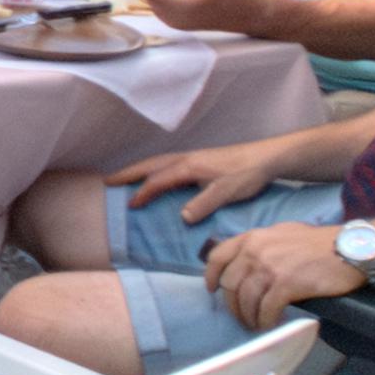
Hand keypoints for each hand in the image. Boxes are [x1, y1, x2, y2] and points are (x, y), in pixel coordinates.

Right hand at [110, 141, 278, 220]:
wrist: (266, 158)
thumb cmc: (246, 174)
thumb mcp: (226, 192)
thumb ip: (204, 204)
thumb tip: (183, 216)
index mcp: (189, 167)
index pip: (158, 180)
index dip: (142, 193)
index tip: (129, 205)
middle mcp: (186, 159)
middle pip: (151, 164)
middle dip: (129, 173)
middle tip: (108, 181)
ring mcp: (192, 157)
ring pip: (158, 161)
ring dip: (139, 168)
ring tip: (124, 176)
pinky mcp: (199, 159)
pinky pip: (167, 162)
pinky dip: (153, 167)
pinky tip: (155, 175)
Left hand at [201, 220, 359, 331]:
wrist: (349, 248)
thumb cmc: (319, 242)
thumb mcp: (282, 234)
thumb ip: (262, 245)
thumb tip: (246, 262)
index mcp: (253, 237)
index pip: (217, 256)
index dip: (211, 276)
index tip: (212, 290)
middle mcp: (256, 250)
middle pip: (230, 284)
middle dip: (233, 305)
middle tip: (242, 317)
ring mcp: (269, 267)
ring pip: (246, 300)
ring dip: (249, 317)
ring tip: (256, 325)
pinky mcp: (286, 284)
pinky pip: (266, 309)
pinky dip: (266, 320)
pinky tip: (272, 324)